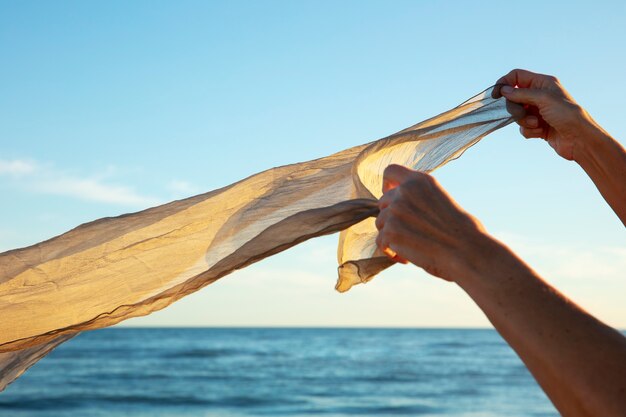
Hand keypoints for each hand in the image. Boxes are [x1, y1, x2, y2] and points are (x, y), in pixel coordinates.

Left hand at [375, 164, 491, 281]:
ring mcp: (395, 211)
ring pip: (380, 224)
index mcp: (420, 180)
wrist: (467, 251)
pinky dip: (391, 252)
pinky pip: (381, 243)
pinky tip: (406, 258)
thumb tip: (402, 206)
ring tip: (411, 248)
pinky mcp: (391, 232)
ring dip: (391, 236)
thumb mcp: (440, 200)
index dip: (387, 185)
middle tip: (409, 234)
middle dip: (391, 218)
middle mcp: (404, 192)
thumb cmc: (461, 231)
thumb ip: (419, 198)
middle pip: (383, 202)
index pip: (390, 171)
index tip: (393, 197)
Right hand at [496, 69, 595, 160]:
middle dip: (516, 108)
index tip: (496, 95)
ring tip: (537, 124)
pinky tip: (540, 132)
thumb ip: (521, 93)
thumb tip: (503, 90)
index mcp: (543, 83)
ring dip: (524, 121)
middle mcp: (539, 95)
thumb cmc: (566, 115)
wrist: (579, 139)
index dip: (504, 83)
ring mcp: (538, 111)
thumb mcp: (543, 99)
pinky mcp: (537, 126)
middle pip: (513, 97)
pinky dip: (529, 130)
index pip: (517, 76)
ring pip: (517, 114)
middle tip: (524, 113)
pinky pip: (522, 127)